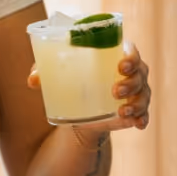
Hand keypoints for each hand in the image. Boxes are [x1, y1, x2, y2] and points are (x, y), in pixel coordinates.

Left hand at [27, 42, 150, 131]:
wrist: (79, 110)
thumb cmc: (72, 81)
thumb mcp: (58, 74)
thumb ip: (45, 71)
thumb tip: (32, 80)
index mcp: (116, 55)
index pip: (131, 51)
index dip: (130, 57)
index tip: (121, 66)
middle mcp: (132, 73)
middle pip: (140, 74)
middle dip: (131, 82)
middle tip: (115, 91)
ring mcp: (136, 92)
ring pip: (143, 95)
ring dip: (136, 103)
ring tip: (122, 111)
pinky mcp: (134, 111)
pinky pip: (144, 114)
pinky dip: (142, 119)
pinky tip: (138, 124)